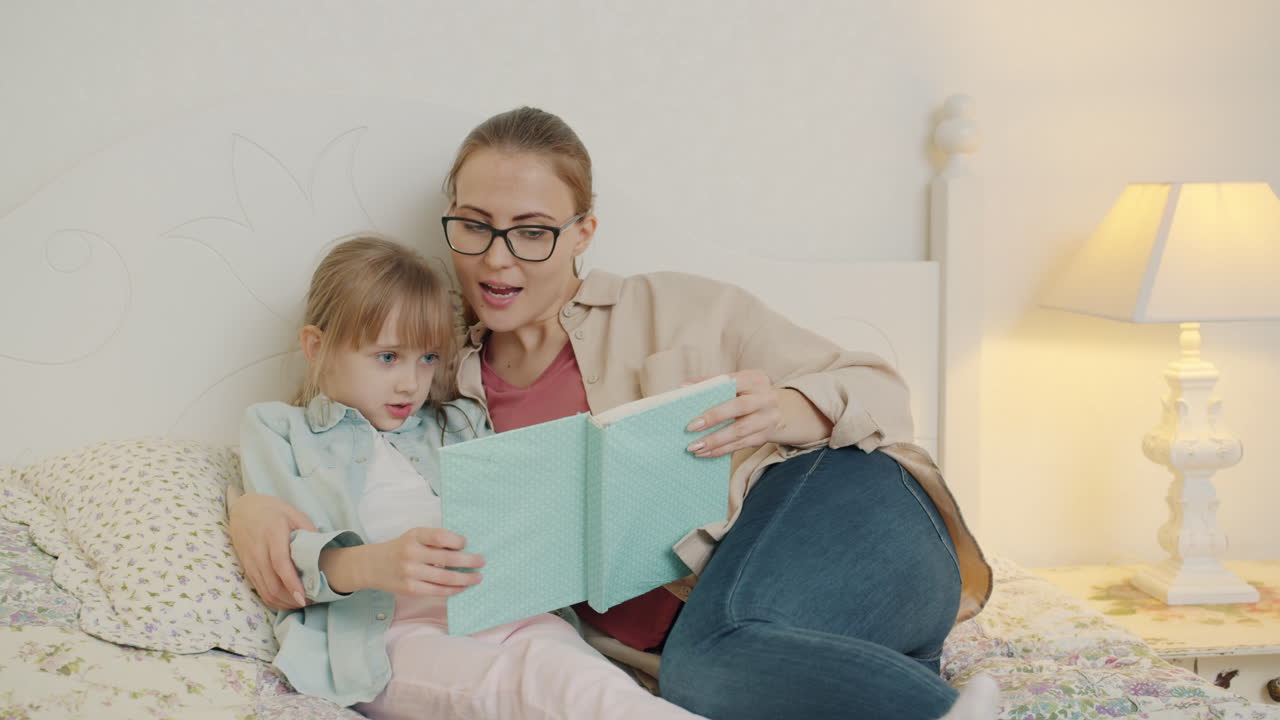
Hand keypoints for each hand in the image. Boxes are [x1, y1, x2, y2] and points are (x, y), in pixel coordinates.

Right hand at [228, 493, 316, 609]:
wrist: (243, 509)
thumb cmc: (273, 511)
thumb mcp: (295, 514)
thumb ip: (309, 532)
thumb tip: (325, 552)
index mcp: (273, 535)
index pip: (281, 564)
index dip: (292, 583)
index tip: (304, 598)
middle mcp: (258, 552)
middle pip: (273, 584)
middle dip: (292, 599)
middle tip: (312, 601)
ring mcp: (250, 562)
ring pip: (265, 591)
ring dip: (284, 602)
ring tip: (303, 603)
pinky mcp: (247, 569)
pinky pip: (260, 590)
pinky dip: (274, 599)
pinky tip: (288, 599)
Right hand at [361, 528, 484, 596]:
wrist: (372, 565)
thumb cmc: (401, 548)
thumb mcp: (413, 537)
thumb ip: (434, 540)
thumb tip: (464, 548)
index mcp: (414, 536)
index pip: (439, 536)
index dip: (456, 540)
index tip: (466, 543)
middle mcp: (411, 553)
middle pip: (447, 558)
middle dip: (469, 561)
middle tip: (482, 562)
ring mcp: (410, 573)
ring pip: (445, 578)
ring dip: (465, 578)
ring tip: (478, 577)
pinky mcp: (410, 589)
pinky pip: (437, 590)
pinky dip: (453, 589)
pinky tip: (463, 586)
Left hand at [684, 370, 833, 457]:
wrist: (784, 410)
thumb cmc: (751, 395)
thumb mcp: (739, 383)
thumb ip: (714, 383)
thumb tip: (684, 387)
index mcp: (755, 378)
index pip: (732, 381)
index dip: (710, 388)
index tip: (686, 394)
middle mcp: (766, 397)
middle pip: (738, 407)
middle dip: (713, 418)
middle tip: (690, 428)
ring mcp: (769, 418)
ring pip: (740, 431)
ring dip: (715, 440)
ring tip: (693, 447)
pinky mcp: (766, 435)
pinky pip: (741, 445)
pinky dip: (721, 450)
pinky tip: (705, 453)